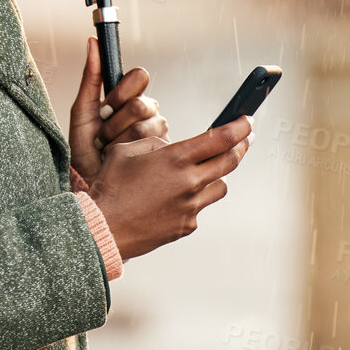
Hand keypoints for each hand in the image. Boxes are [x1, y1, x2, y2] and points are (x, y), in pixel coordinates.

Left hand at [69, 35, 167, 183]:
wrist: (89, 183)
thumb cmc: (84, 150)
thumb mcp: (82, 111)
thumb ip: (91, 76)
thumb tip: (92, 42)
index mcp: (129, 97)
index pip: (140, 76)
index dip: (121, 93)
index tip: (106, 107)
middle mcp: (148, 111)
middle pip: (142, 104)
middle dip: (115, 123)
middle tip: (103, 135)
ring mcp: (158, 132)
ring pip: (145, 127)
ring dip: (119, 141)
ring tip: (110, 150)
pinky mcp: (163, 152)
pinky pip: (151, 146)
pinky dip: (128, 154)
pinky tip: (123, 160)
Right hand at [85, 116, 252, 260]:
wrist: (103, 228)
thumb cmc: (109, 188)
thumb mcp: (126, 151)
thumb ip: (154, 144)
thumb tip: (169, 147)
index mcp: (175, 159)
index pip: (219, 139)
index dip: (238, 128)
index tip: (246, 121)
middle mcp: (188, 183)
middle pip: (229, 162)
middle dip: (241, 147)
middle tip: (245, 139)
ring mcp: (190, 207)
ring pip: (219, 186)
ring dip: (217, 175)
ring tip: (207, 170)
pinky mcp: (186, 225)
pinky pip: (200, 207)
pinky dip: (194, 198)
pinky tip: (176, 197)